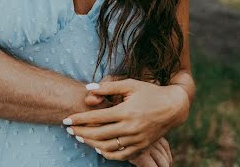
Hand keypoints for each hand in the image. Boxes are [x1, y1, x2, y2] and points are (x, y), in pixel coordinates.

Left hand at [64, 79, 188, 161]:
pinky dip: (106, 153)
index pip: (96, 118)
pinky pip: (120, 155)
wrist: (173, 107)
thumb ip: (108, 87)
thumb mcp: (130, 84)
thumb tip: (88, 89)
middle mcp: (130, 128)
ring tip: (81, 137)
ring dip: (91, 143)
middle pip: (98, 134)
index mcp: (126, 111)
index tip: (66, 120)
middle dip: (81, 132)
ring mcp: (136, 140)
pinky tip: (98, 147)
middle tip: (69, 130)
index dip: (79, 119)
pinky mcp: (141, 147)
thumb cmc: (150, 92)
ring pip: (107, 147)